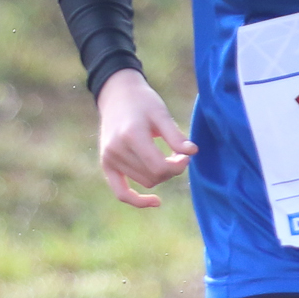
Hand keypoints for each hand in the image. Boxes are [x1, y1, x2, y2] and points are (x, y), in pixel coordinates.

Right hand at [96, 69, 195, 209]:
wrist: (117, 96)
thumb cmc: (143, 102)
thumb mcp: (161, 113)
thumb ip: (176, 135)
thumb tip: (192, 153)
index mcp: (131, 136)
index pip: (159, 167)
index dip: (178, 166)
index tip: (186, 155)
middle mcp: (116, 150)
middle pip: (154, 177)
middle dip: (171, 169)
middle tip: (178, 154)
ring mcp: (109, 158)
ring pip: (144, 182)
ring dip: (160, 176)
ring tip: (167, 158)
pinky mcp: (106, 164)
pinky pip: (120, 192)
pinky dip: (136, 200)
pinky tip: (156, 202)